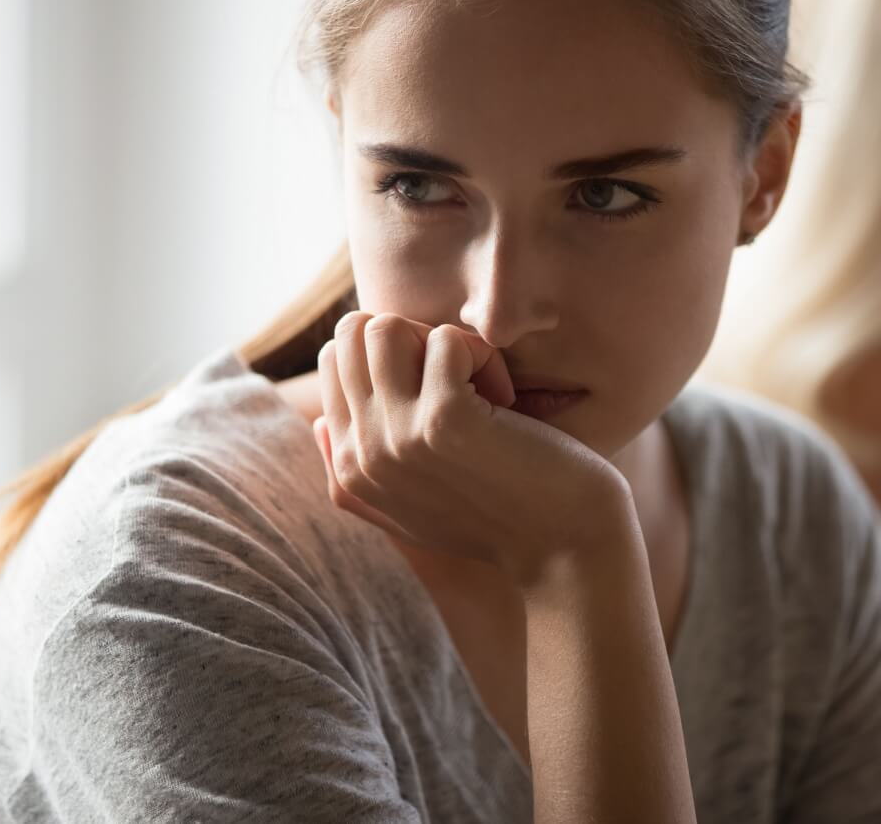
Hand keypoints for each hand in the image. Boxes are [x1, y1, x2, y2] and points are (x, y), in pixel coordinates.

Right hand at [314, 311, 634, 585]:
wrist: (563, 553)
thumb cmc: (498, 522)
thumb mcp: (408, 510)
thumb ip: (354, 472)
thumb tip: (317, 421)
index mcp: (348, 467)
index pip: (335, 359)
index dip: (396, 355)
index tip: (441, 395)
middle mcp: (361, 453)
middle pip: (353, 333)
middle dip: (414, 339)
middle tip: (461, 382)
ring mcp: (398, 436)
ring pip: (386, 326)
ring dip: (444, 343)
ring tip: (480, 387)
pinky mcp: (444, 420)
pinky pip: (448, 339)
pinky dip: (485, 357)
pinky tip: (506, 401)